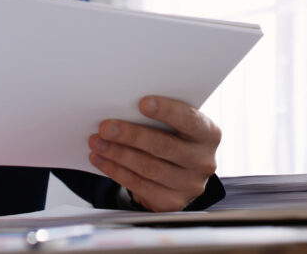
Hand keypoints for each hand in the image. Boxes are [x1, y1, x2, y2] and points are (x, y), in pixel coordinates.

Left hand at [88, 96, 220, 211]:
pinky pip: (139, 185)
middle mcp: (204, 161)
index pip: (189, 120)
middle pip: (163, 146)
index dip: (166, 111)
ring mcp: (190, 185)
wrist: (181, 174)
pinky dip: (116, 171)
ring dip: (117, 154)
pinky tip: (102, 160)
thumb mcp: (177, 126)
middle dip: (130, 135)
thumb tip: (124, 105)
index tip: (142, 103)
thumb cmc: (174, 138)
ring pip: (148, 168)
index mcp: (208, 134)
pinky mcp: (173, 202)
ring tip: (97, 143)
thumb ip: (162, 117)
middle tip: (105, 127)